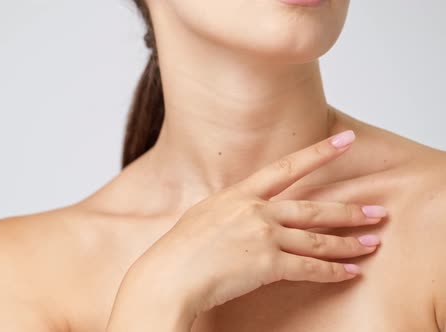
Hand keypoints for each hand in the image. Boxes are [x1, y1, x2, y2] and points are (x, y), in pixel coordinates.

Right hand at [130, 130, 385, 317]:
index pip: (286, 168)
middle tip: (377, 211)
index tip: (346, 141)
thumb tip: (244, 213)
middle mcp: (255, 211)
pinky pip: (308, 267)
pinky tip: (349, 273)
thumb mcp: (202, 216)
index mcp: (238, 195)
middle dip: (348, 210)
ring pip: (316, 238)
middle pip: (312, 208)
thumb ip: (230, 211)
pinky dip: (332, 271)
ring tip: (372, 242)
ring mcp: (262, 236)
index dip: (319, 153)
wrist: (169, 275)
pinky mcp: (267, 264)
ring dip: (348, 243)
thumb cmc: (178, 251)